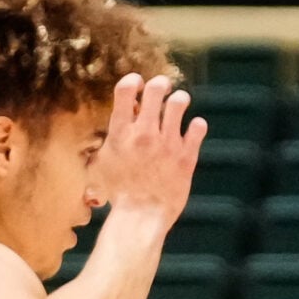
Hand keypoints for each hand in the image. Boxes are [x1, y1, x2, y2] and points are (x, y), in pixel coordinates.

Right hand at [95, 73, 204, 225]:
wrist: (141, 217)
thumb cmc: (118, 194)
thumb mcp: (100, 165)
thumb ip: (106, 142)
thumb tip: (113, 126)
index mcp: (120, 132)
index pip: (125, 89)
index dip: (133, 81)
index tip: (137, 85)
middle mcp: (144, 133)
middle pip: (155, 89)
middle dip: (160, 84)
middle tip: (163, 88)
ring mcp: (167, 144)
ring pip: (179, 103)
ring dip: (180, 99)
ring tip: (179, 103)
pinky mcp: (186, 156)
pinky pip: (198, 128)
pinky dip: (197, 126)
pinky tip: (193, 129)